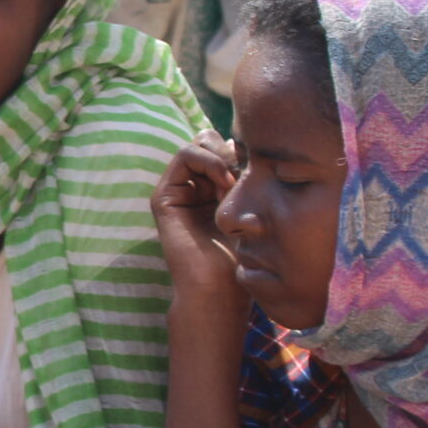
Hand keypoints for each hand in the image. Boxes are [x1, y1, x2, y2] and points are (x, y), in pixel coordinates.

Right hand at [151, 134, 246, 320]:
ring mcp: (178, 191)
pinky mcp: (165, 196)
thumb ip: (243, 174)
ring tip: (236, 180)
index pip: (224, 148)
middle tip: (248, 169)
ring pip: (197, 144)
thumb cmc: (241, 257)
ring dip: (221, 155)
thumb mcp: (250, 206)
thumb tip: (241, 140)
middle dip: (231, 148)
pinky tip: (225, 181)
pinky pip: (184, 156)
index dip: (242, 150)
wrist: (220, 288)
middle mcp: (194, 188)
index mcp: (214, 192)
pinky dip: (208, 160)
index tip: (262, 167)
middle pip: (209, 141)